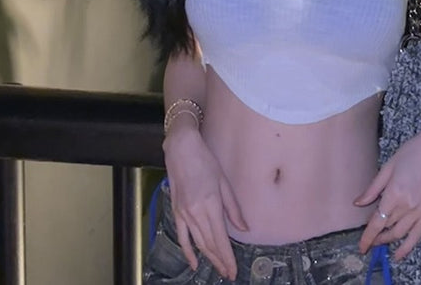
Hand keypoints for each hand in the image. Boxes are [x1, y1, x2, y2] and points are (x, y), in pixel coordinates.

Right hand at [163, 122, 247, 279]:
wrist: (181, 149)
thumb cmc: (205, 160)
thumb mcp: (224, 181)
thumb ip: (233, 207)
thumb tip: (244, 228)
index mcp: (211, 204)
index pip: (220, 239)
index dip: (227, 257)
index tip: (233, 270)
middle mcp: (196, 212)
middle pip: (209, 244)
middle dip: (220, 261)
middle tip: (229, 273)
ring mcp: (184, 213)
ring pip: (197, 242)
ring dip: (208, 258)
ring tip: (218, 269)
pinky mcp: (176, 211)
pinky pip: (182, 236)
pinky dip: (187, 251)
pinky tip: (193, 262)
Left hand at [354, 120, 420, 260]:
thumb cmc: (413, 151)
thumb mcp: (388, 166)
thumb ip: (373, 188)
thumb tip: (358, 203)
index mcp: (394, 193)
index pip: (377, 221)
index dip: (368, 236)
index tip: (361, 246)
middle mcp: (408, 206)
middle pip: (388, 228)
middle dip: (376, 237)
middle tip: (368, 241)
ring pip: (401, 233)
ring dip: (389, 241)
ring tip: (380, 243)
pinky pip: (418, 235)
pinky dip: (408, 247)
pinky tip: (399, 254)